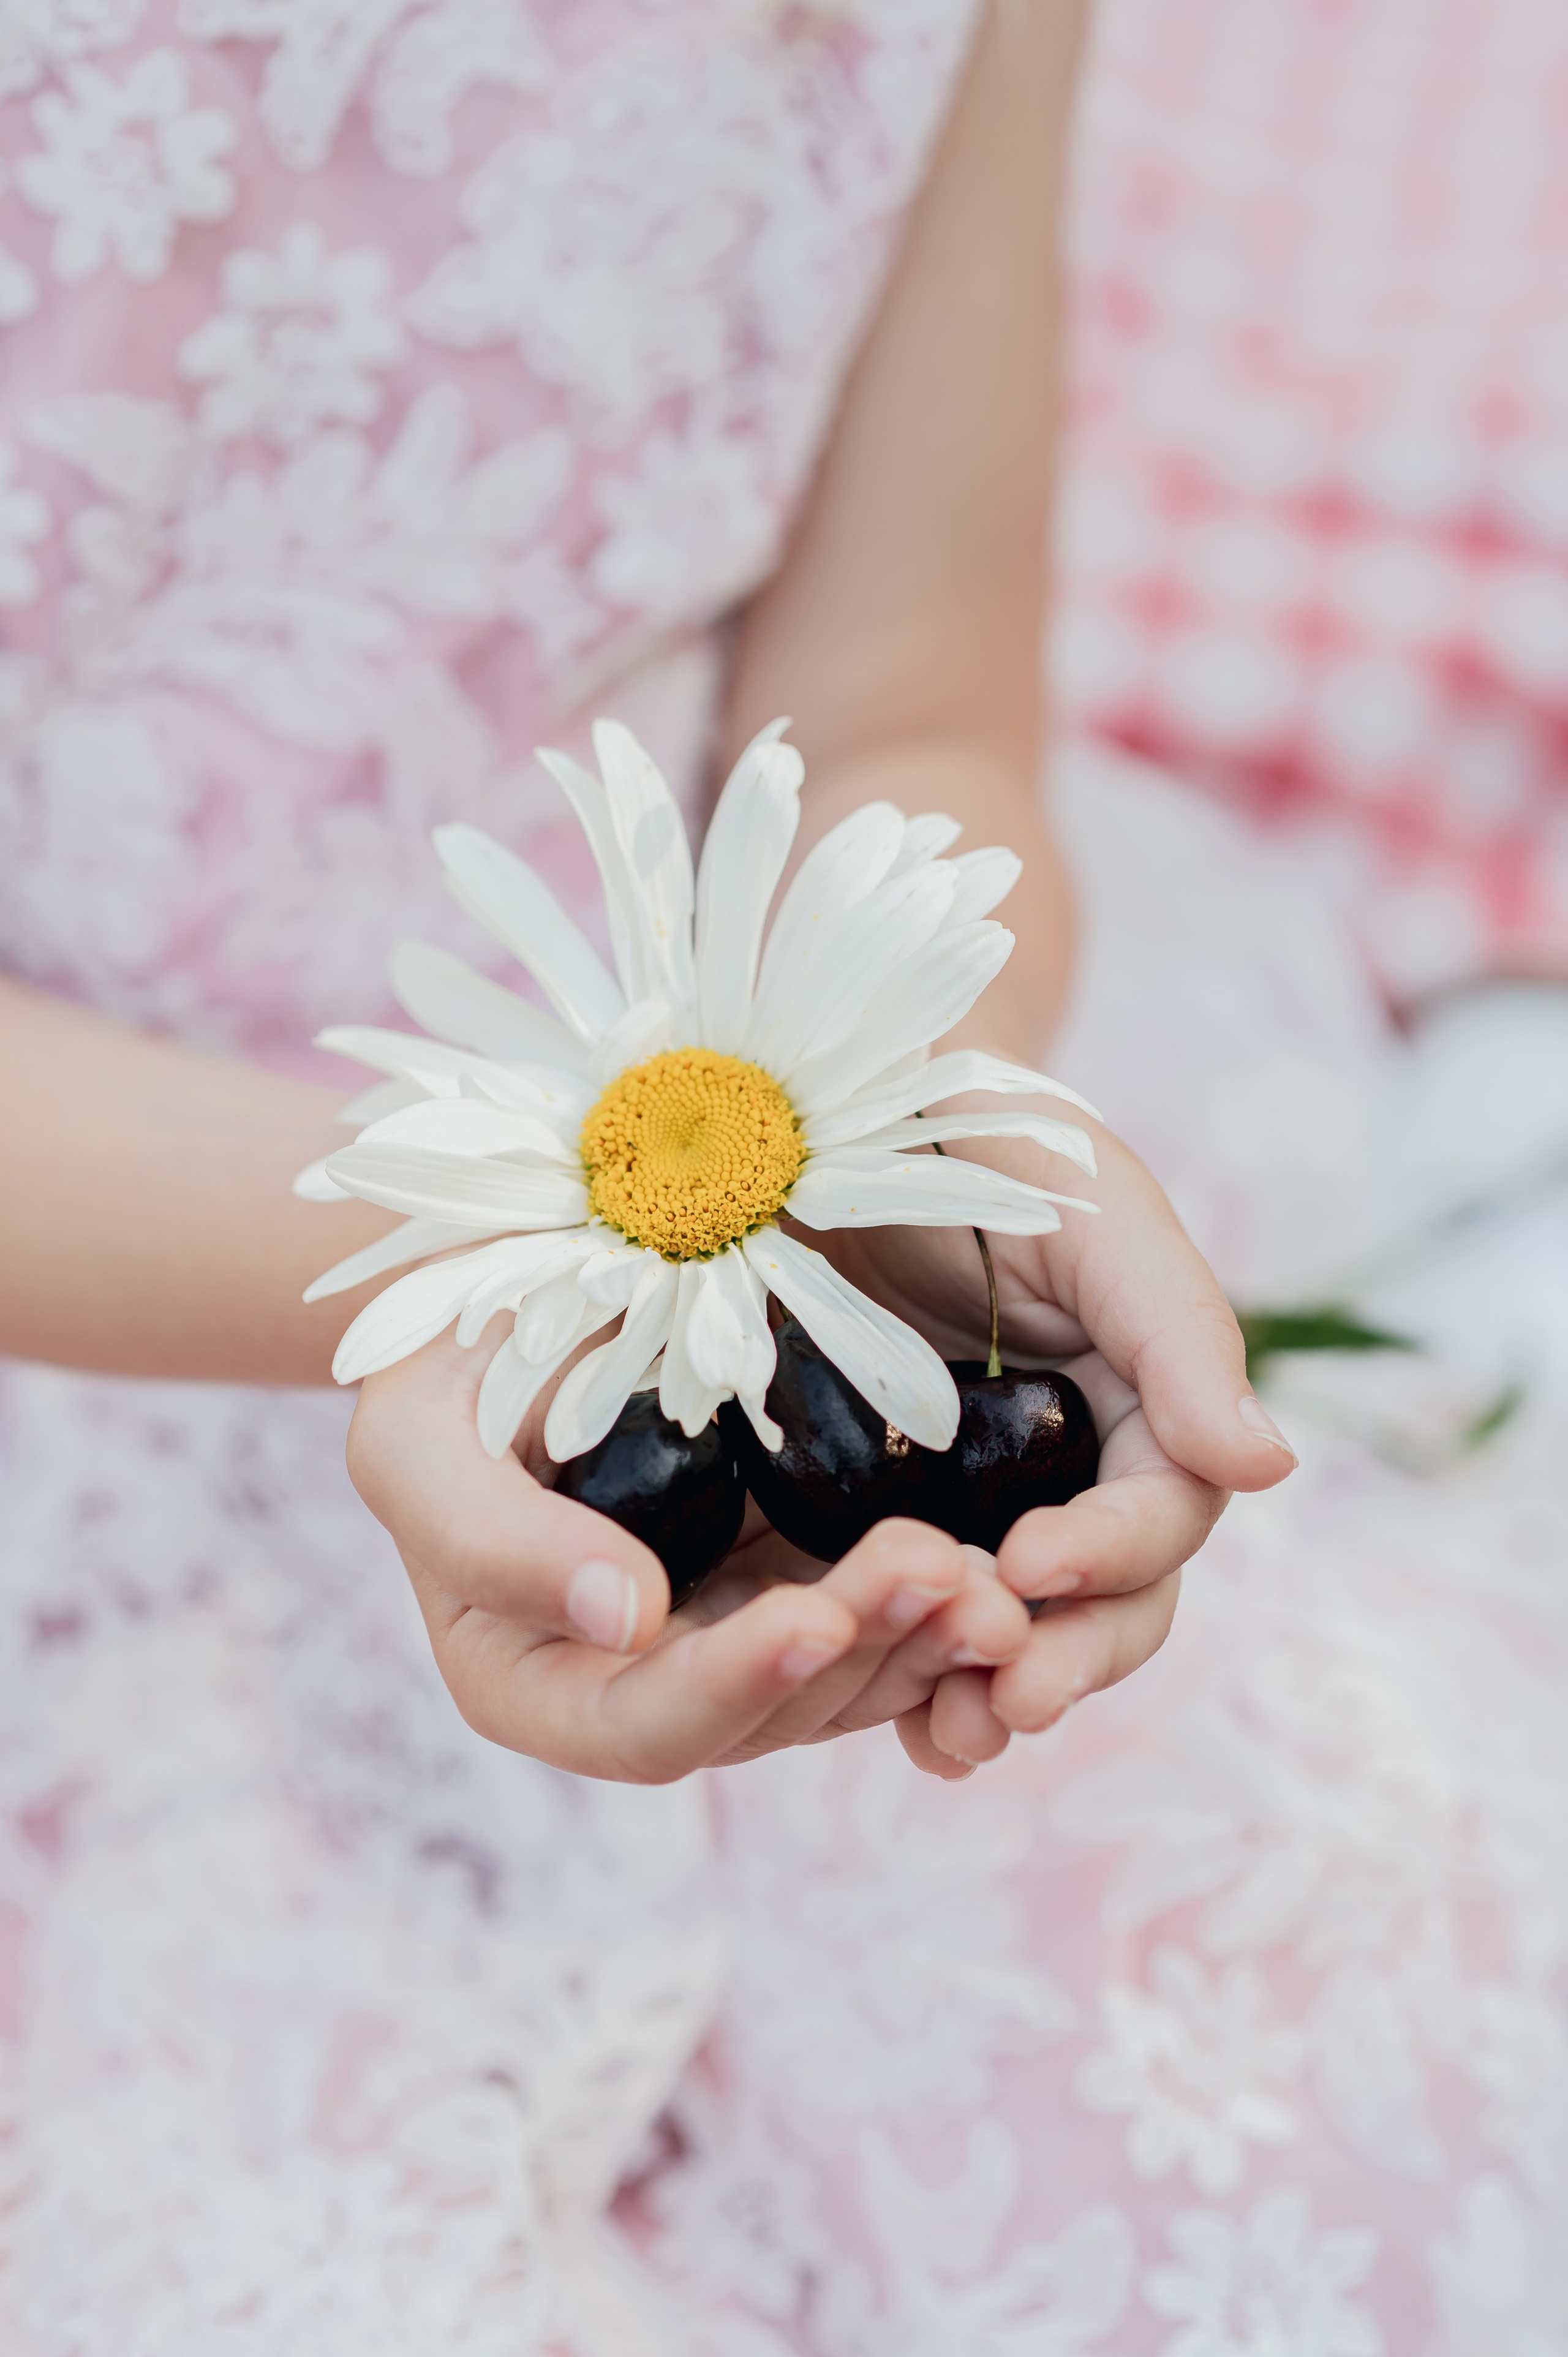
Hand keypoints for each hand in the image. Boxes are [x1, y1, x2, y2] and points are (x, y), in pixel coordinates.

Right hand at [347, 1324, 1032, 1783]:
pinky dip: (945, 1602)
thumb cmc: (440, 1357)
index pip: (642, 1728)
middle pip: (769, 1714)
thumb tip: (626, 1622)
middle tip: (941, 1570)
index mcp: (535, 1677)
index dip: (730, 1687)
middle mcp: (644, 1677)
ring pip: (848, 1678)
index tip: (809, 1617)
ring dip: (924, 1639)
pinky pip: (888, 1617)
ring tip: (993, 1576)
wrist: (507, 1272)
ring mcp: (732, 1627)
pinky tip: (1006, 1556)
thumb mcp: (415, 1434)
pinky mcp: (803, 1565)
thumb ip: (487, 1539)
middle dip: (859, 1650)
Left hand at [819, 1113, 1297, 1778]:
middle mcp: (1076, 1471)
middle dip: (1067, 1657)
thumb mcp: (1097, 1215)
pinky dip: (915, 1678)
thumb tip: (1268, 1465)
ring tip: (952, 1740)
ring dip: (994, 1691)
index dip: (1111, 1551)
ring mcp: (984, 1501)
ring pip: (1023, 1631)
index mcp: (1144, 1407)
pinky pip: (918, 1614)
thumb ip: (1180, 1336)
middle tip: (1005, 1699)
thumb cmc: (997, 1140)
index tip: (1035, 1565)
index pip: (1160, 1512)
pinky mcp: (886, 1514)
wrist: (855, 1109)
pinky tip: (895, 1726)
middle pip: (1108, 1603)